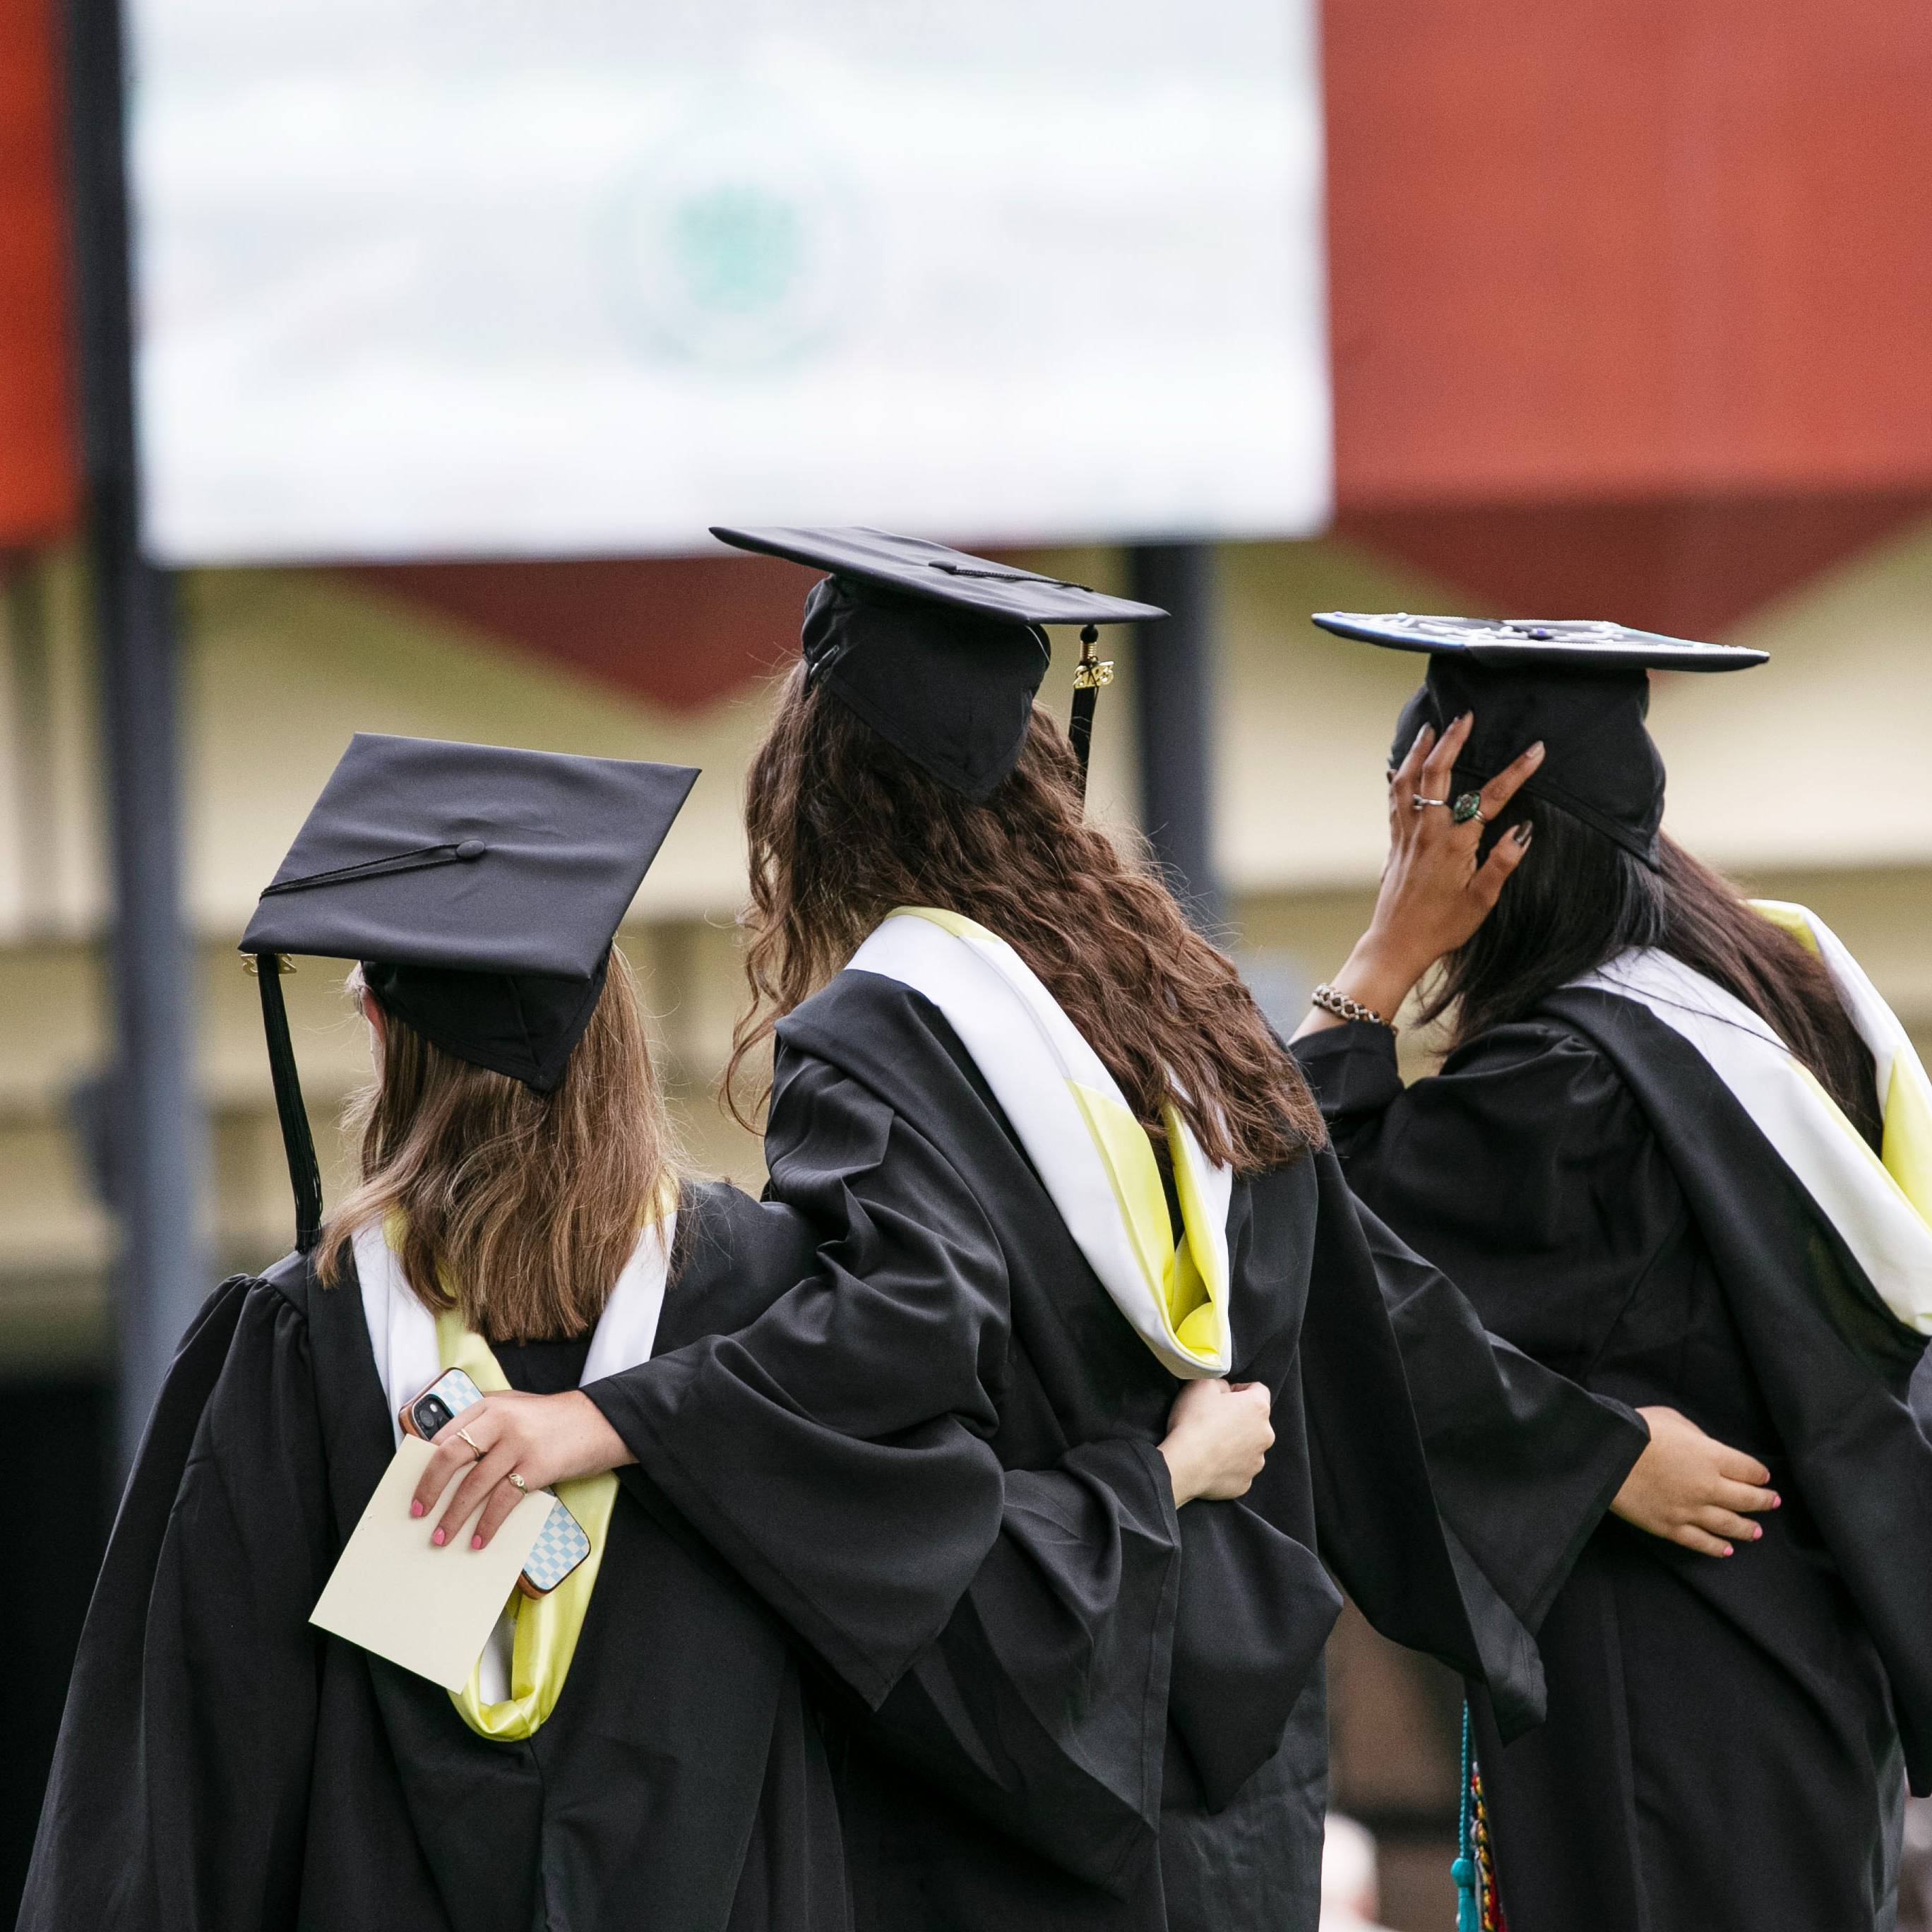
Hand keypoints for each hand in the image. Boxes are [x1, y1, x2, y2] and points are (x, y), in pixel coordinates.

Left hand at [409, 1389, 633, 1551]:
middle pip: (451, 1457)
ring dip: (453, 1516)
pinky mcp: (537, 1466)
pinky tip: (479, 1540)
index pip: (444, 1436)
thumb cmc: (552, 1420)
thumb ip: (483, 1423)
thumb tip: (443, 1457)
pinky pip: (503, 1500)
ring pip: (474, 1485)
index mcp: (489, 1405)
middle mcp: (500, 1420)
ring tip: (441, 1537)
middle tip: (418, 1513)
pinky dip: (487, 1524)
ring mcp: (519, 1443)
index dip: (423, 1466)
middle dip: (429, 1489)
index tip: (413, 1488)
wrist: (600, 1422)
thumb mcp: (514, 1408)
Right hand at [1158, 1377, 1274, 1505]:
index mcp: (1258, 1408)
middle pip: (1255, 1421)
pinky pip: (1239, 1469)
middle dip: (1238, 1419)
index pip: (1258, 1390)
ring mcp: (1257, 1461)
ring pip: (1249, 1447)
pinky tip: (1210, 1463)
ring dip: (1235, 1443)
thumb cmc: (1194, 1421)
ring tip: (1210, 1444)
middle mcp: (1265, 1435)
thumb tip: (1226, 1391)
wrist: (1185, 1465)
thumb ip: (1221, 1383)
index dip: (1239, 1390)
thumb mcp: (1202, 1384)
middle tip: (1213, 1421)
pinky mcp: (1246, 1483)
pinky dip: (1228, 1465)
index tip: (1221, 1397)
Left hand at [1292, 713, 1542, 1037]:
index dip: (1515, 772)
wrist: (1396, 944)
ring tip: (1429, 728)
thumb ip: (1502, 864)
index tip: (1535, 750)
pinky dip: (1398, 777)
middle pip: (1436, 774)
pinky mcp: (1394, 843)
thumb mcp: (1481, 901)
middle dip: (1452, 741)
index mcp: (1455, 845)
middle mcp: (1427, 833)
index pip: (1491, 798)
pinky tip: (1399, 766)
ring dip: (1418, 751)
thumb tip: (1523, 830)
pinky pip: (1393, 800)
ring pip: (1407, 782)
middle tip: (1465, 716)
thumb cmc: (1442, 927)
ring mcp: (1407, 835)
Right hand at [1610, 1405, 1778, 1556]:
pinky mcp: (1670, 1526)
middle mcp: (1708, 1487)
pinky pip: (1701, 1541)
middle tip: (1772, 1502)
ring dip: (1746, 1528)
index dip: (1759, 1473)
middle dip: (1763, 1501)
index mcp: (1712, 1457)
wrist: (1605, 1454)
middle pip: (1746, 1499)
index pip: (1748, 1469)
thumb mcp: (1673, 1419)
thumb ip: (1698, 1437)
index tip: (1763, 1476)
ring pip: (1729, 1525)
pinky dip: (1717, 1547)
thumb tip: (1706, 1449)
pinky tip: (1727, 1549)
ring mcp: (1690, 1510)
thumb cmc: (1637, 1429)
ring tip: (1756, 1531)